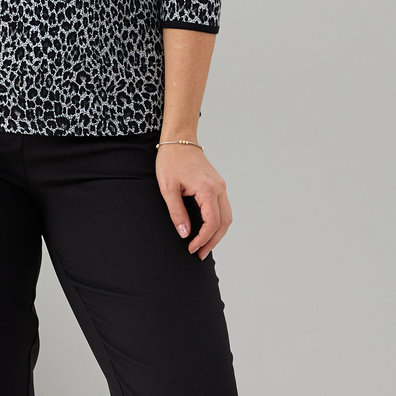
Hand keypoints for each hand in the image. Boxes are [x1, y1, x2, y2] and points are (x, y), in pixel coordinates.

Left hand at [156, 144, 231, 259]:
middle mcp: (219, 188)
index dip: (203, 239)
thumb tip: (185, 233)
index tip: (191, 248)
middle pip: (224, 222)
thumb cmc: (171, 161)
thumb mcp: (168, 188)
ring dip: (217, 234)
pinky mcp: (218, 185)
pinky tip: (207, 231)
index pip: (212, 222)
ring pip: (227, 216)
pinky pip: (223, 209)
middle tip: (199, 254)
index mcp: (207, 188)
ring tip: (204, 246)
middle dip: (213, 241)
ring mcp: (221, 186)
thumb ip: (176, 212)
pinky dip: (218, 223)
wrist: (179, 140)